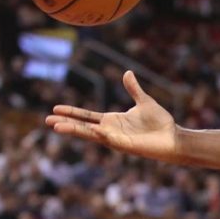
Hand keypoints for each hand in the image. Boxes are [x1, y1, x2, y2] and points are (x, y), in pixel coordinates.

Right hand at [45, 71, 179, 162]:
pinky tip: (90, 130)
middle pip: (83, 126)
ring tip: (56, 127)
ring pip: (91, 134)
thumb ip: (133, 89)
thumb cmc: (160, 123)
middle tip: (47, 121)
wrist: (173, 137)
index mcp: (113, 120)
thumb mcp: (144, 101)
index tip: (55, 109)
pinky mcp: (124, 145)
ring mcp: (116, 139)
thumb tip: (127, 73)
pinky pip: (108, 139)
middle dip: (66, 123)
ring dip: (75, 130)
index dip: (72, 112)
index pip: (87, 116)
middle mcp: (110, 130)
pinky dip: (99, 134)